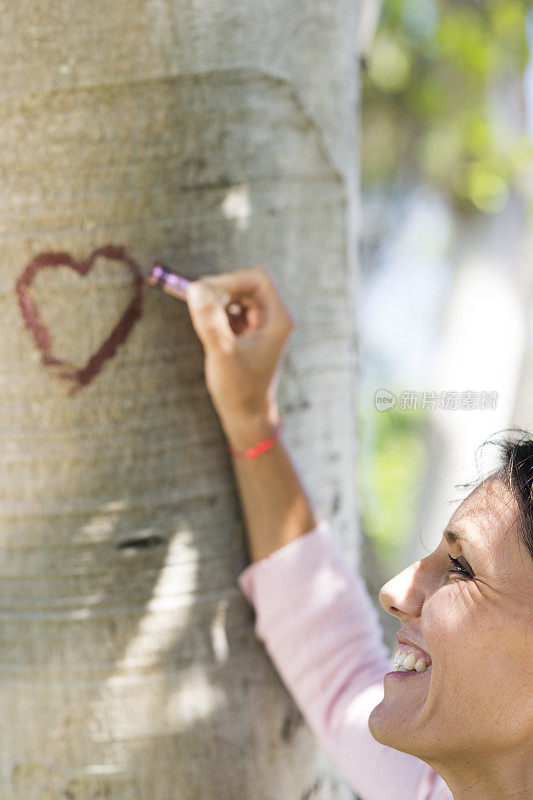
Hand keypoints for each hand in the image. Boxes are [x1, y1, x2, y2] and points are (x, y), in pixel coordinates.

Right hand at [185, 265, 294, 420]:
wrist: (247, 416)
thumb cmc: (239, 389)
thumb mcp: (222, 354)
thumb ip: (211, 322)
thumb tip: (195, 289)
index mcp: (278, 319)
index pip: (257, 278)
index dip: (229, 280)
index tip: (204, 293)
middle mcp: (275, 318)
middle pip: (247, 283)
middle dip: (221, 289)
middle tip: (198, 304)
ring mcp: (263, 325)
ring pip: (239, 294)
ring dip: (218, 300)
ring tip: (204, 320)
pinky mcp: (251, 332)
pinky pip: (234, 309)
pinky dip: (218, 312)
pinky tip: (210, 329)